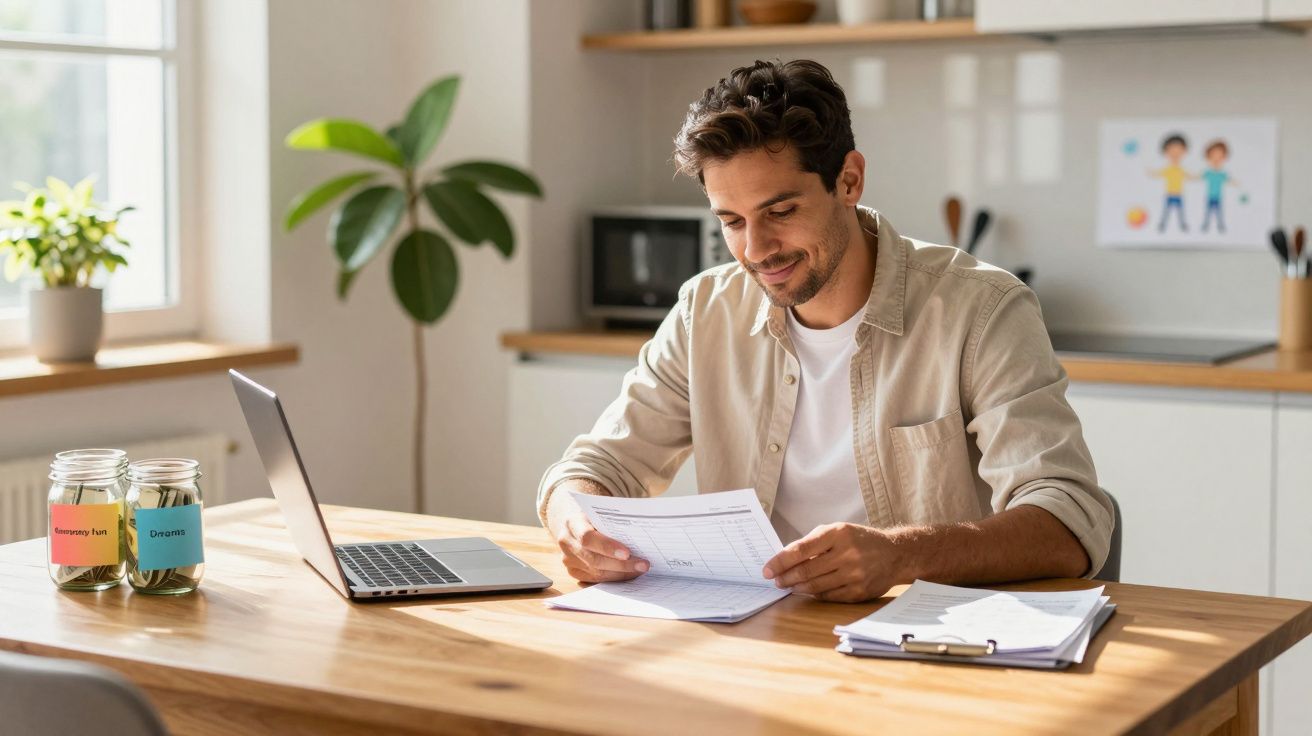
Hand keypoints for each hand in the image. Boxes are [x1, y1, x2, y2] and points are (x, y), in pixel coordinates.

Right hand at [547, 491, 648, 582]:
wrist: (576, 523)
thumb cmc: (594, 516)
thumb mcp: (600, 512)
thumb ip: (613, 522)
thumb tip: (639, 537)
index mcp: (572, 523)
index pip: (588, 538)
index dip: (607, 547)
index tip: (627, 553)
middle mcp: (566, 542)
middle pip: (594, 559)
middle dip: (621, 565)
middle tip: (643, 564)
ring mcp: (568, 560)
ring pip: (596, 573)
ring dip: (621, 573)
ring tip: (640, 569)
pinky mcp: (573, 572)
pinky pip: (595, 580)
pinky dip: (614, 578)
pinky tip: (629, 573)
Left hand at [761, 523, 907, 602]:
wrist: (895, 555)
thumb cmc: (860, 540)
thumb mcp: (838, 531)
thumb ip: (813, 543)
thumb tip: (785, 559)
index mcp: (838, 534)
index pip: (801, 549)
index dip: (781, 561)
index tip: (767, 569)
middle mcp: (847, 554)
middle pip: (806, 570)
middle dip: (785, 577)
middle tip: (775, 580)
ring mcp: (854, 575)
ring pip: (815, 586)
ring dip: (796, 587)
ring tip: (787, 585)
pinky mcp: (858, 592)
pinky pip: (828, 596)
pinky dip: (813, 594)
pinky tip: (805, 590)